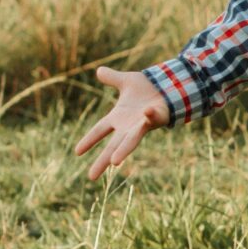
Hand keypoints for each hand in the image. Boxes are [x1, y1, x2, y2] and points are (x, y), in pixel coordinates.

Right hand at [73, 67, 170, 181]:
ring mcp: (143, 124)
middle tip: (91, 177)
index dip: (89, 140)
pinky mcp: (158, 118)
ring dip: (123, 150)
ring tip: (114, 162)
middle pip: (112, 146)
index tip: (77, 152)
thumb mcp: (126, 81)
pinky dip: (150, 116)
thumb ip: (112, 78)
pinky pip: (152, 117)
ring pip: (131, 141)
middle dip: (102, 161)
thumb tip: (99, 70)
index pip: (99, 130)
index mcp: (118, 117)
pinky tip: (146, 113)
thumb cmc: (148, 87)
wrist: (170, 84)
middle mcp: (128, 125)